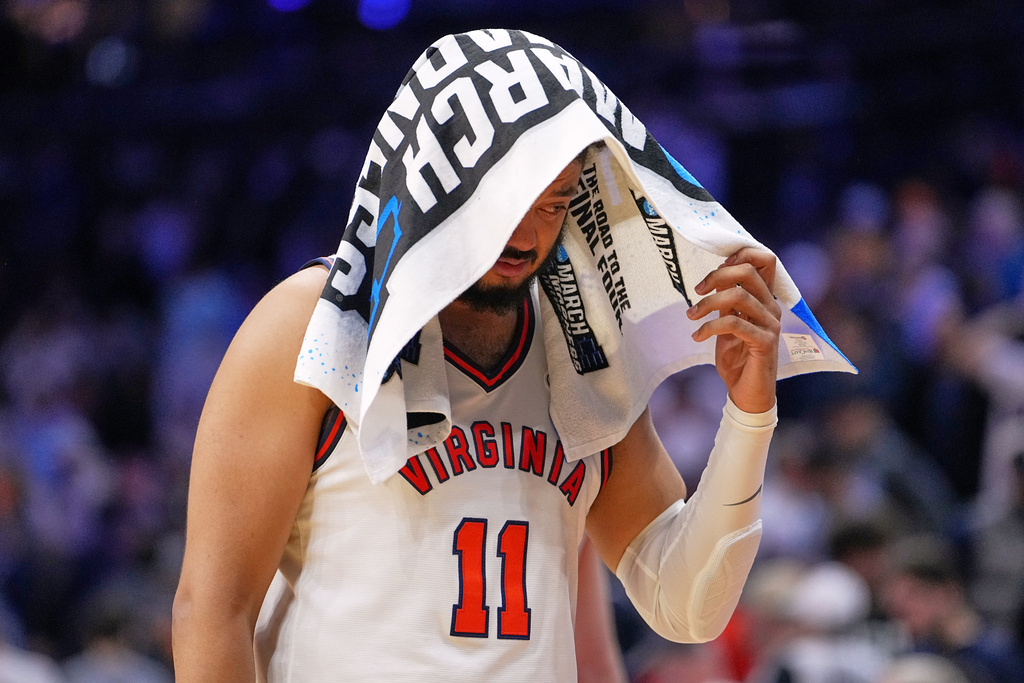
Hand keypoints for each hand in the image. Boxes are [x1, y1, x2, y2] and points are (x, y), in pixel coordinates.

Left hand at [686, 247, 781, 412]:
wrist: (747, 394)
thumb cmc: (737, 359)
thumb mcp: (727, 325)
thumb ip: (725, 303)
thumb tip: (713, 279)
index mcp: (765, 300)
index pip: (765, 261)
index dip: (741, 255)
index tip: (715, 269)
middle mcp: (772, 308)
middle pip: (749, 271)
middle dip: (716, 276)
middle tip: (696, 291)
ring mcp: (771, 325)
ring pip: (738, 296)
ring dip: (707, 304)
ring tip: (691, 316)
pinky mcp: (764, 342)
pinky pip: (734, 323)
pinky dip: (709, 327)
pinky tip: (697, 336)